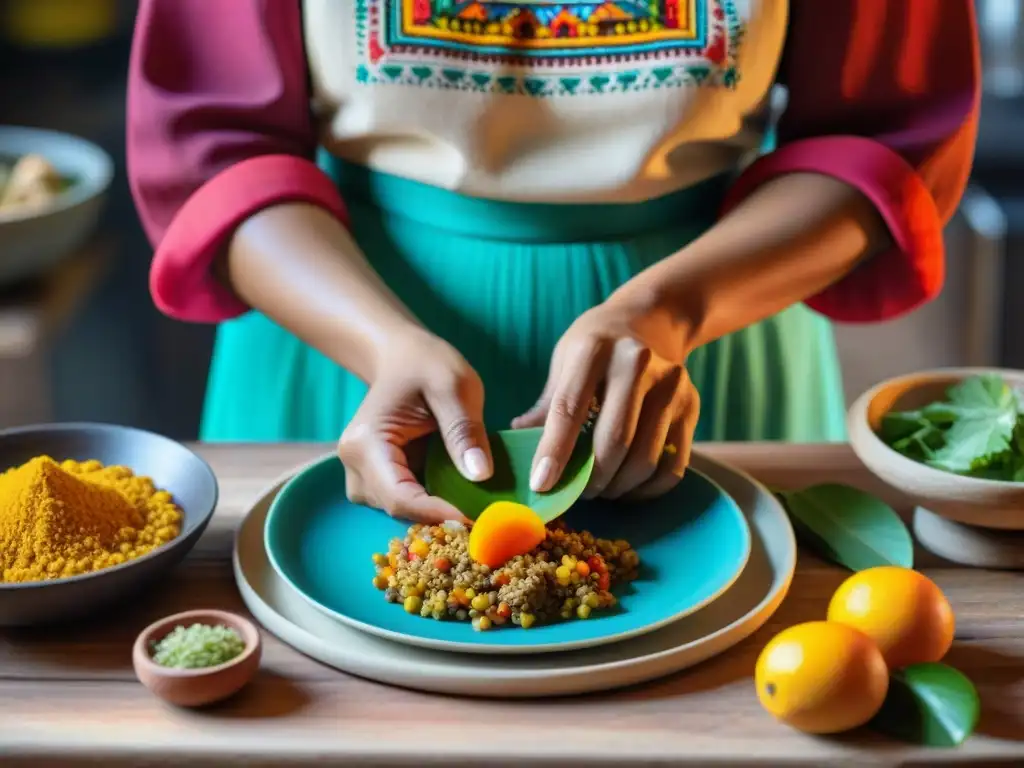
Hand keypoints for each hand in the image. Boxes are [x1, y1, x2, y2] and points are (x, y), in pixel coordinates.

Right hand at [338, 329, 492, 523]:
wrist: (402, 356)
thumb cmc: (426, 363)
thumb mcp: (454, 387)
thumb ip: (464, 431)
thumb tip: (479, 476)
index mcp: (367, 443)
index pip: (400, 496)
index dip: (438, 512)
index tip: (478, 518)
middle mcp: (355, 464)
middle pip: (398, 508)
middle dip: (440, 514)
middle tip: (485, 512)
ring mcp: (363, 472)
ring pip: (401, 509)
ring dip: (436, 508)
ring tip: (473, 499)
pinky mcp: (378, 476)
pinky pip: (406, 499)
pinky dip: (432, 500)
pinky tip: (457, 489)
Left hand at [513, 293, 698, 500]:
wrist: (652, 320)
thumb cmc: (596, 346)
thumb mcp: (565, 361)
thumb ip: (546, 405)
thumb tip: (516, 444)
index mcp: (594, 349)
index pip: (570, 409)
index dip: (554, 451)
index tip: (540, 484)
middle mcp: (637, 362)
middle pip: (614, 440)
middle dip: (591, 479)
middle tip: (575, 493)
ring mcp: (671, 384)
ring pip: (646, 457)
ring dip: (618, 487)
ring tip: (600, 489)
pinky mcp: (692, 405)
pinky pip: (673, 464)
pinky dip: (648, 488)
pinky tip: (628, 486)